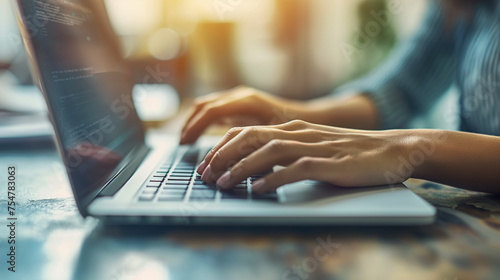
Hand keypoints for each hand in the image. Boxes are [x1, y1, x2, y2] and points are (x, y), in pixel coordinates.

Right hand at [180, 86, 311, 143]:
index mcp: (248, 102)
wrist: (308, 118)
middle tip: (181, 145)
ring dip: (194, 123)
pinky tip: (198, 136)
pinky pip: (213, 109)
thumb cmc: (295, 131)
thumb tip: (227, 165)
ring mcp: (239, 97)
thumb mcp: (273, 140)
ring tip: (185, 142)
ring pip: (206, 106)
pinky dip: (202, 121)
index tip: (185, 144)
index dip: (195, 128)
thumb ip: (250, 149)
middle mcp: (240, 95)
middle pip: (204, 106)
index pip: (211, 112)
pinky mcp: (239, 104)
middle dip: (190, 126)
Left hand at [196, 120, 420, 192]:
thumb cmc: (351, 152)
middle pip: (251, 137)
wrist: (392, 150)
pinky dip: (274, 179)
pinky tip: (260, 190)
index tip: (207, 164)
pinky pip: (295, 169)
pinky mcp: (329, 163)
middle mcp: (299, 133)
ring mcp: (314, 147)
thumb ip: (288, 151)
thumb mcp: (313, 146)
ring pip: (268, 152)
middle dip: (223, 155)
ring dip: (241, 168)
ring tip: (223, 183)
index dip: (223, 147)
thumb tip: (257, 168)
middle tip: (205, 174)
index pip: (248, 131)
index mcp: (293, 127)